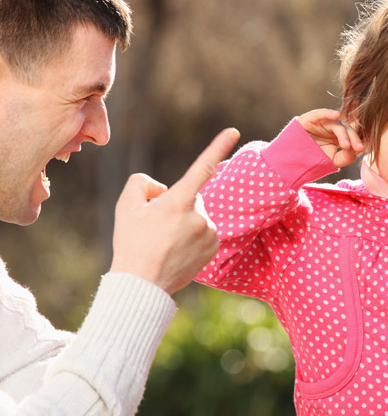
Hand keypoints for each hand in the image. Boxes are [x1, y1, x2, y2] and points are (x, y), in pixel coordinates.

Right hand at [109, 128, 239, 294]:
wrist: (142, 285)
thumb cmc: (131, 243)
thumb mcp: (125, 206)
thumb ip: (142, 183)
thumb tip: (163, 188)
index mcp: (179, 201)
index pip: (202, 167)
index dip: (218, 146)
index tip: (233, 131)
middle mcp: (200, 215)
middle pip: (190, 196)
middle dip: (176, 203)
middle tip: (155, 227)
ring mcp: (209, 232)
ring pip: (197, 214)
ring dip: (184, 221)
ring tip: (164, 241)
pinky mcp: (214, 246)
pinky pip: (204, 231)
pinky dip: (193, 235)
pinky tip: (176, 249)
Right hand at [298, 108, 363, 167]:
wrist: (291, 162)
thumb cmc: (313, 160)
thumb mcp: (332, 161)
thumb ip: (346, 156)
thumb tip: (356, 149)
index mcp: (340, 135)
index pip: (353, 133)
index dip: (360, 138)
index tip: (364, 148)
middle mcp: (332, 127)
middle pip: (347, 128)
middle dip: (354, 138)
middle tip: (359, 148)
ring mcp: (322, 122)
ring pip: (337, 124)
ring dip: (343, 133)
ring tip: (346, 145)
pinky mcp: (310, 119)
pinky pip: (320, 113)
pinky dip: (328, 113)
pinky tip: (336, 115)